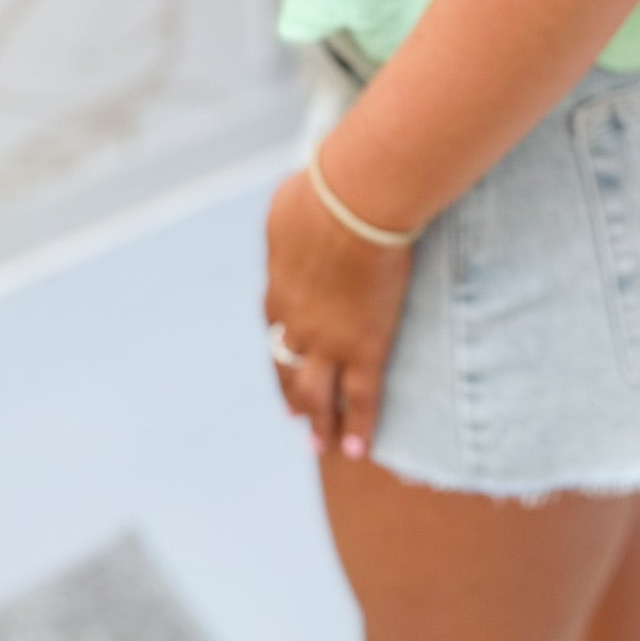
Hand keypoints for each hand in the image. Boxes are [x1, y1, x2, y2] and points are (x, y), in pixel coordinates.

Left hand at [263, 163, 413, 459]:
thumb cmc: (326, 189)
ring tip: (320, 445)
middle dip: (291, 395)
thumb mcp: (291, 204)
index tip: (285, 359)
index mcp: (278, 287)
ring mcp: (329, 341)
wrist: (357, 201)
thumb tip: (295, 220)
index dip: (280, 346)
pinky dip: (358, 427)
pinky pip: (360, 398)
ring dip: (317, 423)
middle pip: (288, 368)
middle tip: (295, 419)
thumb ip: (291, 224)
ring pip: (317, 394)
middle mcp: (295, 324)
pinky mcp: (365, 347)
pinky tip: (357, 451)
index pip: (274, 326)